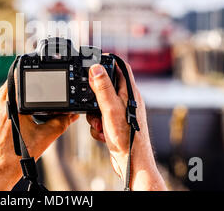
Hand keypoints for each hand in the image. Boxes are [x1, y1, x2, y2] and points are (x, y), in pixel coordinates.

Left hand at [0, 82, 77, 190]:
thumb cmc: (15, 158)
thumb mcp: (44, 137)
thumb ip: (60, 122)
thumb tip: (70, 116)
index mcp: (9, 104)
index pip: (17, 79)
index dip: (27, 77)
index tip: (34, 80)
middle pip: (9, 88)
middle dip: (21, 92)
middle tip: (30, 102)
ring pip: (0, 98)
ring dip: (11, 102)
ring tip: (22, 114)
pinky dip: (2, 113)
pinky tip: (10, 124)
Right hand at [87, 62, 166, 190]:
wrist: (131, 163)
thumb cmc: (127, 137)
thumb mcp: (110, 108)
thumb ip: (103, 87)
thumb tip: (96, 68)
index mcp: (129, 92)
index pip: (121, 67)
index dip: (108, 60)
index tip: (95, 60)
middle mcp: (127, 100)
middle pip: (106, 86)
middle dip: (94, 96)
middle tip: (93, 105)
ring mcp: (122, 113)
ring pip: (100, 104)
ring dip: (95, 115)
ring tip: (100, 124)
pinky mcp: (116, 124)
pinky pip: (101, 118)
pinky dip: (98, 126)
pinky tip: (103, 133)